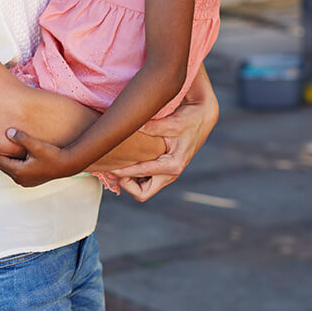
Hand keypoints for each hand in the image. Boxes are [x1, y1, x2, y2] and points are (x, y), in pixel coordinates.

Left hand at [0, 128, 85, 187]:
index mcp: (19, 172)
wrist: (68, 164)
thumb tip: (8, 132)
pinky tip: (10, 154)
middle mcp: (21, 179)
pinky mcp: (31, 179)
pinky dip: (10, 162)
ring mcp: (26, 181)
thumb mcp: (37, 146)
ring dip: (2, 159)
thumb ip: (22, 138)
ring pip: (9, 168)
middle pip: (2, 165)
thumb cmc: (53, 155)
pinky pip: (15, 170)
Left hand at [107, 69, 217, 200]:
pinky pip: (147, 179)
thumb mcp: (172, 123)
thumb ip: (153, 127)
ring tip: (117, 164)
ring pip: (144, 189)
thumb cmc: (189, 119)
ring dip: (130, 180)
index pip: (142, 178)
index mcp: (173, 166)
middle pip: (142, 193)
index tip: (110, 167)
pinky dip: (135, 174)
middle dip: (127, 184)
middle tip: (114, 167)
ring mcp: (168, 173)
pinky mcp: (165, 168)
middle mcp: (171, 173)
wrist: (202, 117)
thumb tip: (134, 126)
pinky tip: (127, 159)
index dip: (124, 173)